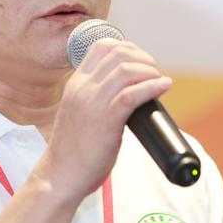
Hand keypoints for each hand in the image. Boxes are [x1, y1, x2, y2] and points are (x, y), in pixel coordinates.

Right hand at [34, 39, 171, 199]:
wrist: (59, 176)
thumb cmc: (73, 151)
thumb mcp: (80, 113)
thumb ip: (97, 99)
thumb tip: (129, 94)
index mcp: (75, 84)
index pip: (100, 47)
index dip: (127, 47)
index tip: (141, 61)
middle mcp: (82, 89)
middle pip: (118, 54)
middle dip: (143, 58)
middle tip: (154, 73)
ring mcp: (92, 103)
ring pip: (127, 70)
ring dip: (150, 72)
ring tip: (159, 81)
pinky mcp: (105, 121)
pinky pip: (132, 94)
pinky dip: (152, 87)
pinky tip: (163, 87)